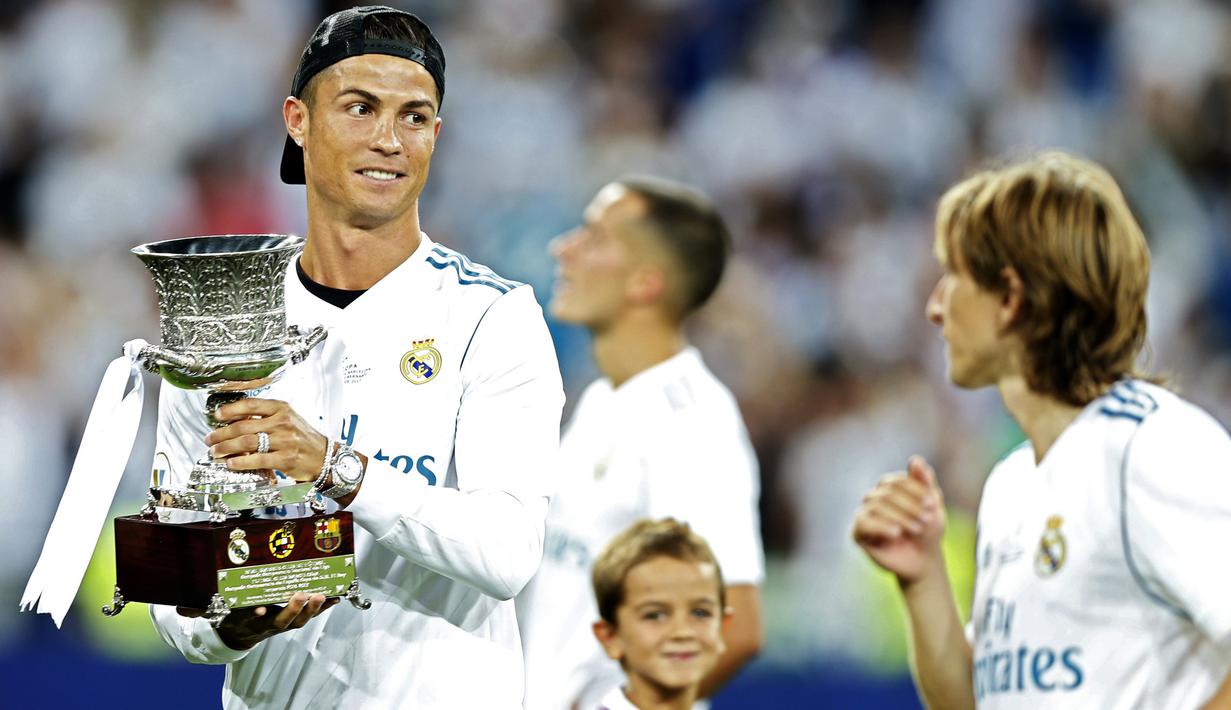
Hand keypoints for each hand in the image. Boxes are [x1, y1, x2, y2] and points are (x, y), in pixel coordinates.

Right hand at [178, 592, 337, 650]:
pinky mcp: (294, 618)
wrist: (240, 631)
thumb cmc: (229, 615)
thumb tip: (180, 607)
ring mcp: (282, 623)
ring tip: (322, 595)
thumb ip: (199, 609)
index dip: (255, 615)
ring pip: (300, 620)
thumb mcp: (213, 612)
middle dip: (293, 610)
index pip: (251, 619)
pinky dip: (324, 606)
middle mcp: (267, 624)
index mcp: (247, 621)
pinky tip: (336, 596)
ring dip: (312, 608)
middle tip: (301, 595)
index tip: (258, 609)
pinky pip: (311, 614)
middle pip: (282, 621)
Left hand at [205, 397, 328, 483]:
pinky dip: (240, 461)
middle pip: (244, 426)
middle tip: (210, 439)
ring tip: (215, 451)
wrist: (325, 457)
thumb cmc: (304, 439)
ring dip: (226, 448)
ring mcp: (285, 441)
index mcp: (282, 409)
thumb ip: (266, 418)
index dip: (230, 409)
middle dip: (221, 433)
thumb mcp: (289, 420)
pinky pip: (257, 459)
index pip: (251, 405)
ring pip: (247, 442)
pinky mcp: (285, 459)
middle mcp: (283, 422)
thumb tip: (236, 421)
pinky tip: (231, 463)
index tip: (217, 415)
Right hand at [852, 455, 946, 586]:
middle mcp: (873, 498)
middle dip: (910, 505)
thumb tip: (916, 459)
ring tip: (917, 529)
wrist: (923, 560)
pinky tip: (896, 533)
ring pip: (876, 506)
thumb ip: (925, 482)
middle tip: (927, 519)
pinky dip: (881, 526)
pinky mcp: (858, 532)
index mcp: (888, 487)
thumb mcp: (932, 505)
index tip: (933, 503)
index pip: (896, 481)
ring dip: (900, 516)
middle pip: (887, 493)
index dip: (914, 490)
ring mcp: (864, 514)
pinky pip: (863, 523)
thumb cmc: (928, 529)